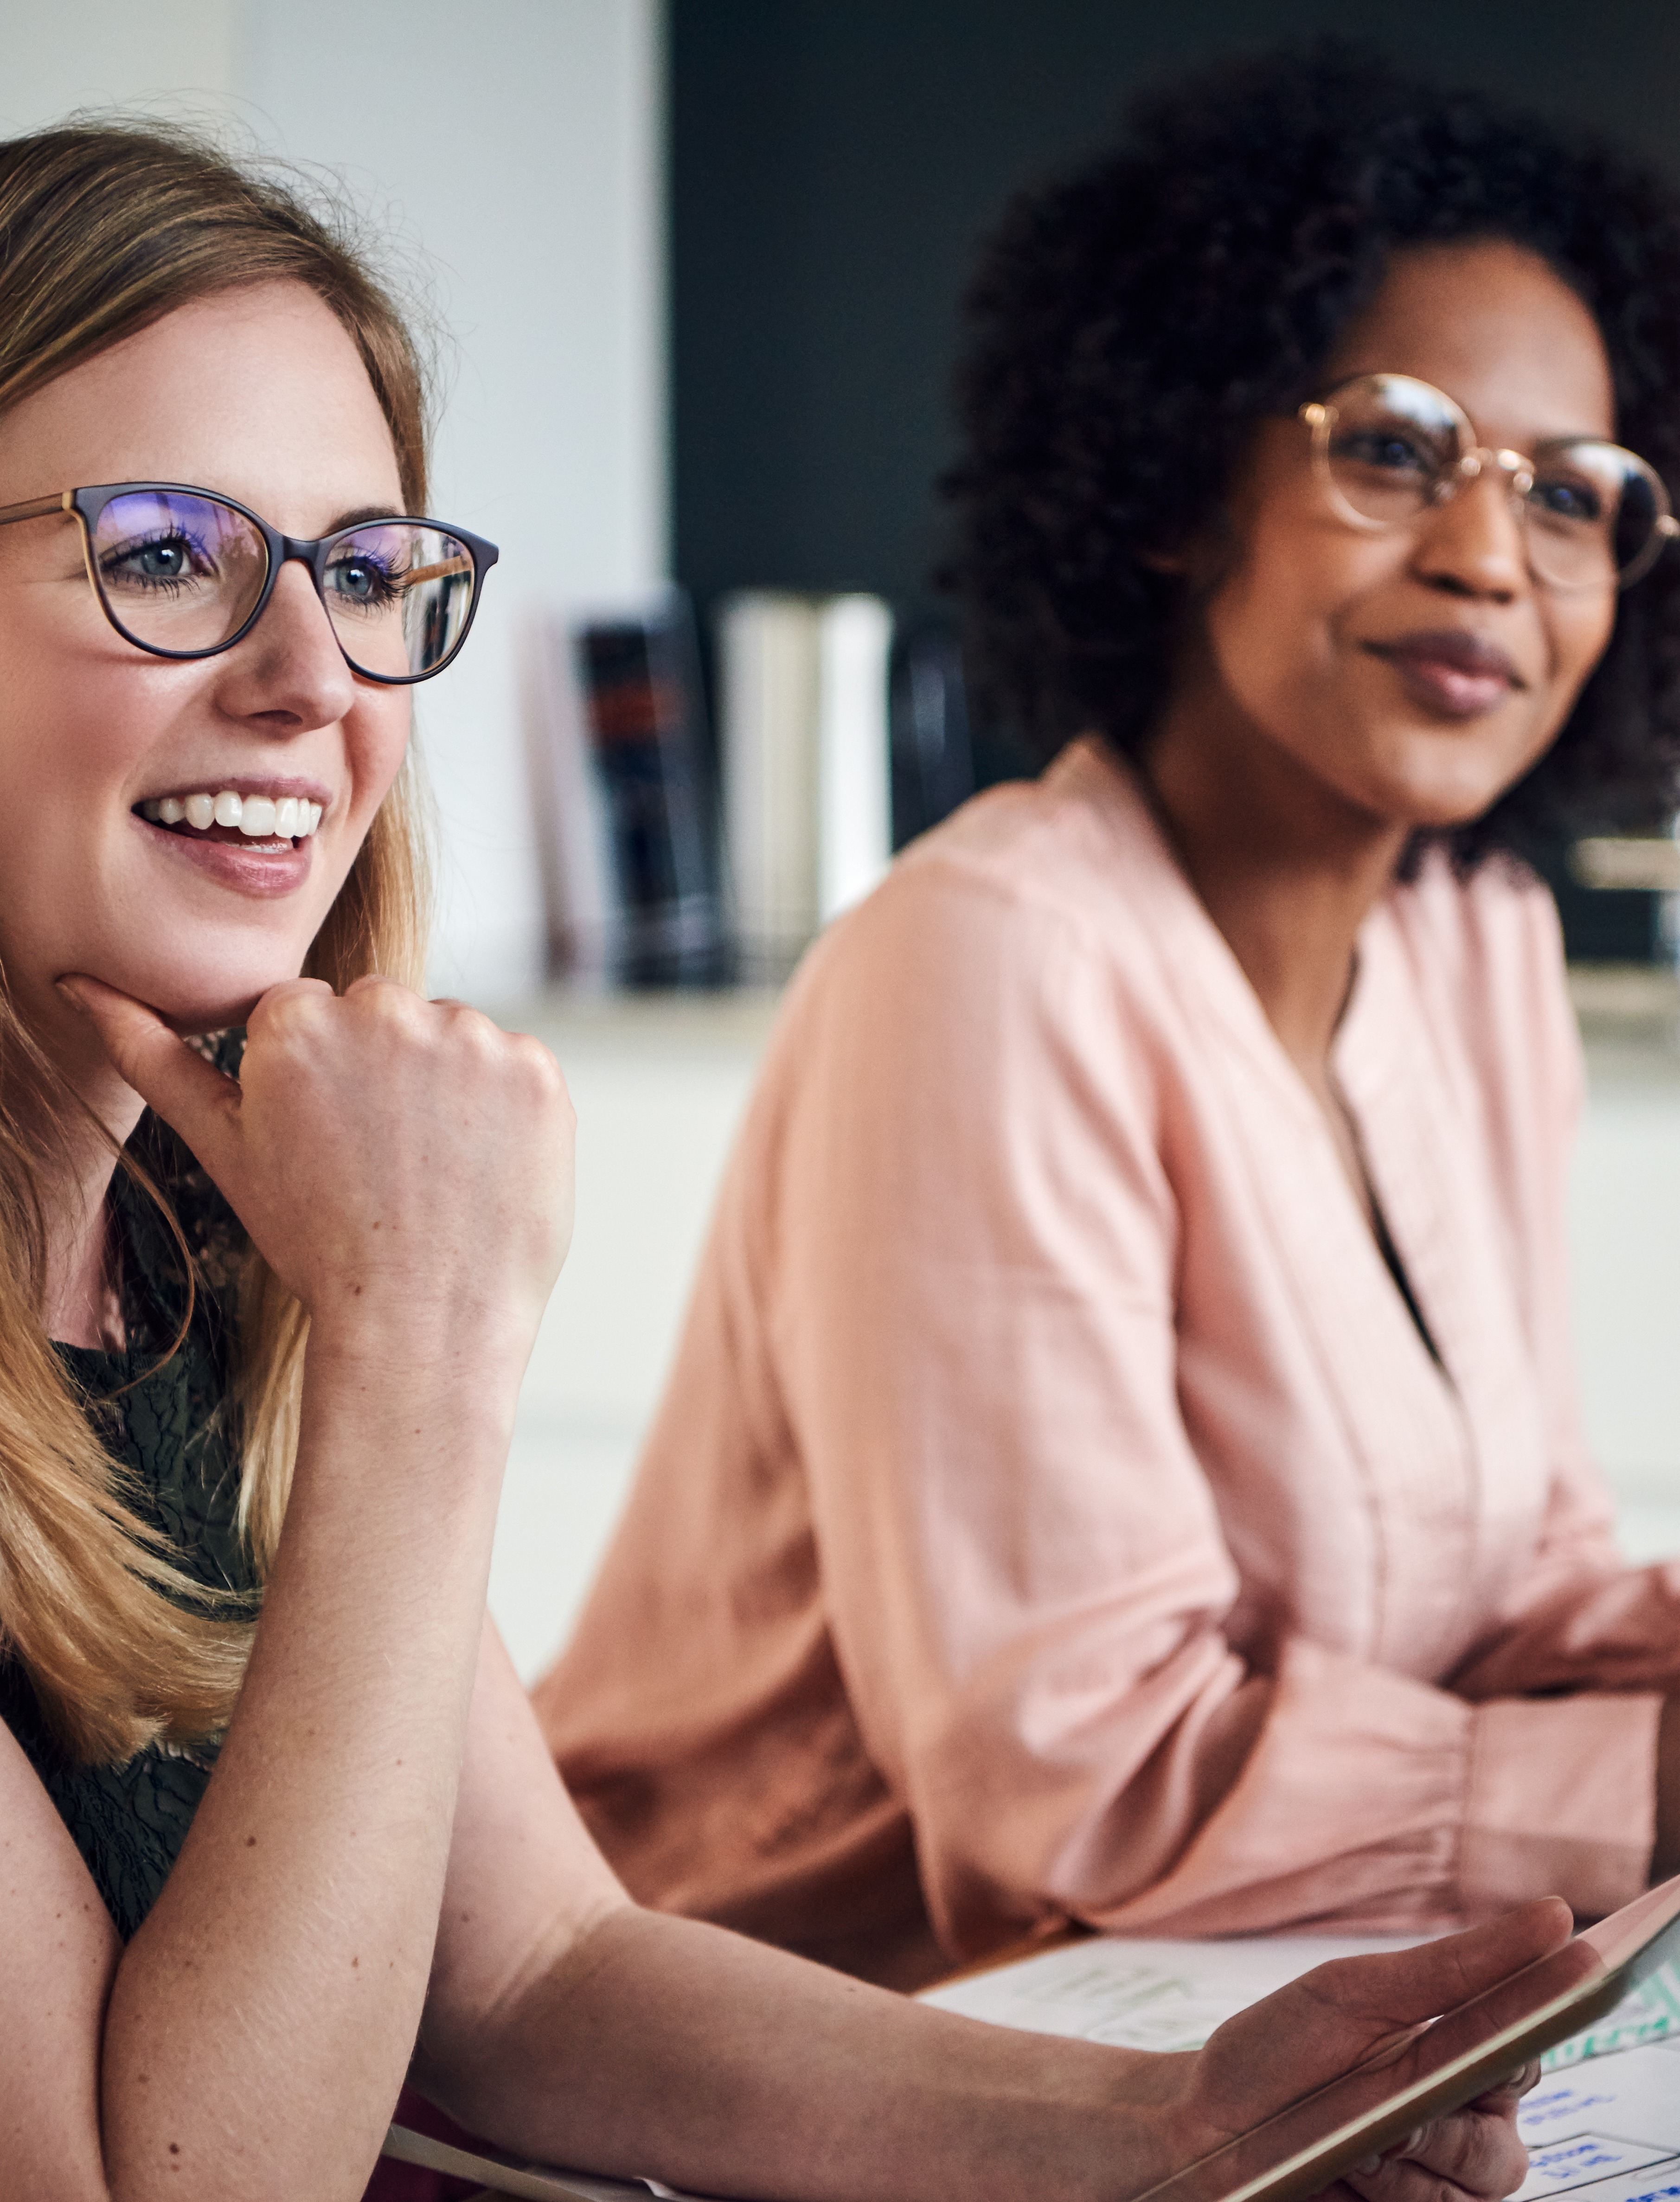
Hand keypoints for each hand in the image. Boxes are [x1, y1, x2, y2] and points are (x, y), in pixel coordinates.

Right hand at [58, 973, 574, 1367]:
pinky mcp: (538, 1069)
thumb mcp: (226, 1149)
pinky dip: (504, 1110)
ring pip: (451, 1036)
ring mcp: (470, 1036)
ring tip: (431, 1168)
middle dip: (382, 1070)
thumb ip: (156, 1056)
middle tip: (380, 1159)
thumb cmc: (317, 1242)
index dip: (321, 1081)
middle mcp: (385, 1007)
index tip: (330, 1136)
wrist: (419, 1321)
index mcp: (297, 1015)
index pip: (310, 1011)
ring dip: (446, 1086)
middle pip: (383, 1013)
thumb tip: (87, 987)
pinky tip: (480, 1166)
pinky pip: (515, 1066)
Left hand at [1169, 1899, 1572, 2201]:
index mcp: (1455, 2050)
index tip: (1532, 2014)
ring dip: (1420, 2158)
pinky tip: (1351, 2173)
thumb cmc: (1274, 2050)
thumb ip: (1460, 1964)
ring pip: (1493, 2180)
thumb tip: (1560, 1916)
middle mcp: (1458, 2115)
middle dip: (1452, 2116)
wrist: (1201, 2128)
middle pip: (1515, 2132)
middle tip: (1389, 2102)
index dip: (1529, 2035)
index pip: (1530, 2044)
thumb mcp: (1358, 1991)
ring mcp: (1438, 2176)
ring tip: (1355, 2139)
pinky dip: (1401, 2193)